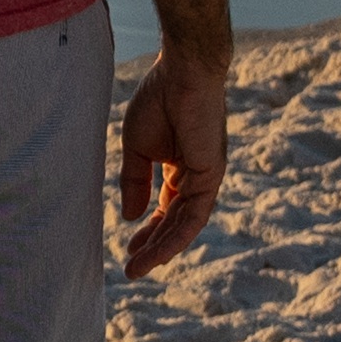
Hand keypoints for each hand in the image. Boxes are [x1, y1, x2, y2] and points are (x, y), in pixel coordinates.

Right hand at [115, 44, 229, 275]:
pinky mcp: (212, 175)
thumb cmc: (158, 100)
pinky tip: (158, 250)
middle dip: (153, 246)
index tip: (128, 250)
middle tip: (131, 268)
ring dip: (162, 248)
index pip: (165, 208)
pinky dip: (176, 235)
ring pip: (185, 224)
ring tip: (139, 268)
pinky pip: (194, 215)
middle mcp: (196, 176)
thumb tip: (130, 215)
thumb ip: (134, 182)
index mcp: (179, 167)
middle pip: (174, 221)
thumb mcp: (137, 148)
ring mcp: (206, 177)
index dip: (147, 229)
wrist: (181, 73)